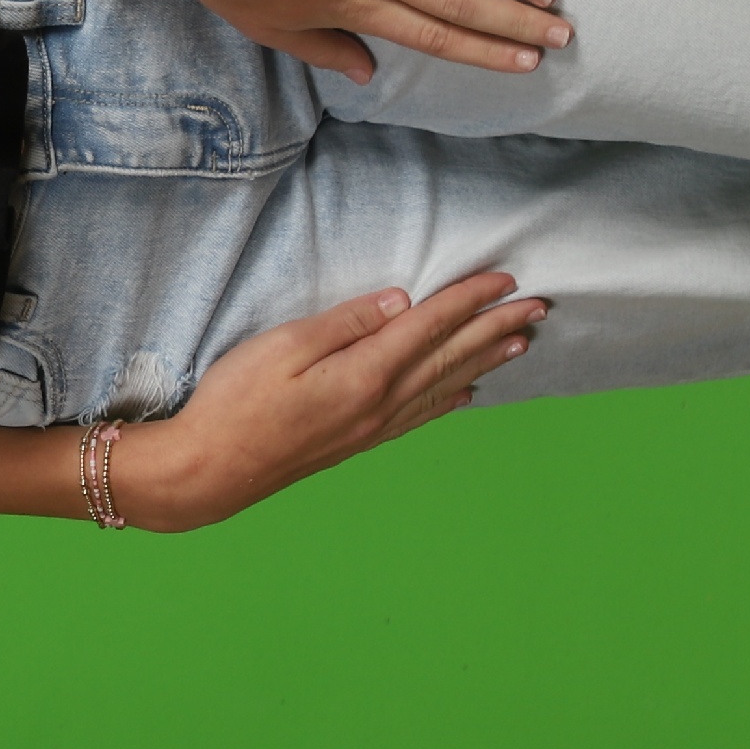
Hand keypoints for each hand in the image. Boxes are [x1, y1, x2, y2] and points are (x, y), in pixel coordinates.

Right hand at [109, 272, 545, 530]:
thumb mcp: (283, 346)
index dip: (467, 299)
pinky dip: (450, 399)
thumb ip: (346, 323)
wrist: (211, 470)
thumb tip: (400, 303)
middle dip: (495, 328)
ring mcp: (373, 427)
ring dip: (485, 361)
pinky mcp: (359, 441)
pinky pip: (421, 415)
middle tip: (538, 307)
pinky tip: (465, 393)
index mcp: (365, 373)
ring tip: (520, 343)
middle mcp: (381, 403)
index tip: (504, 278)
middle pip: (449, 356)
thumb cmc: (237, 403)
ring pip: (444, 386)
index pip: (429, 326)